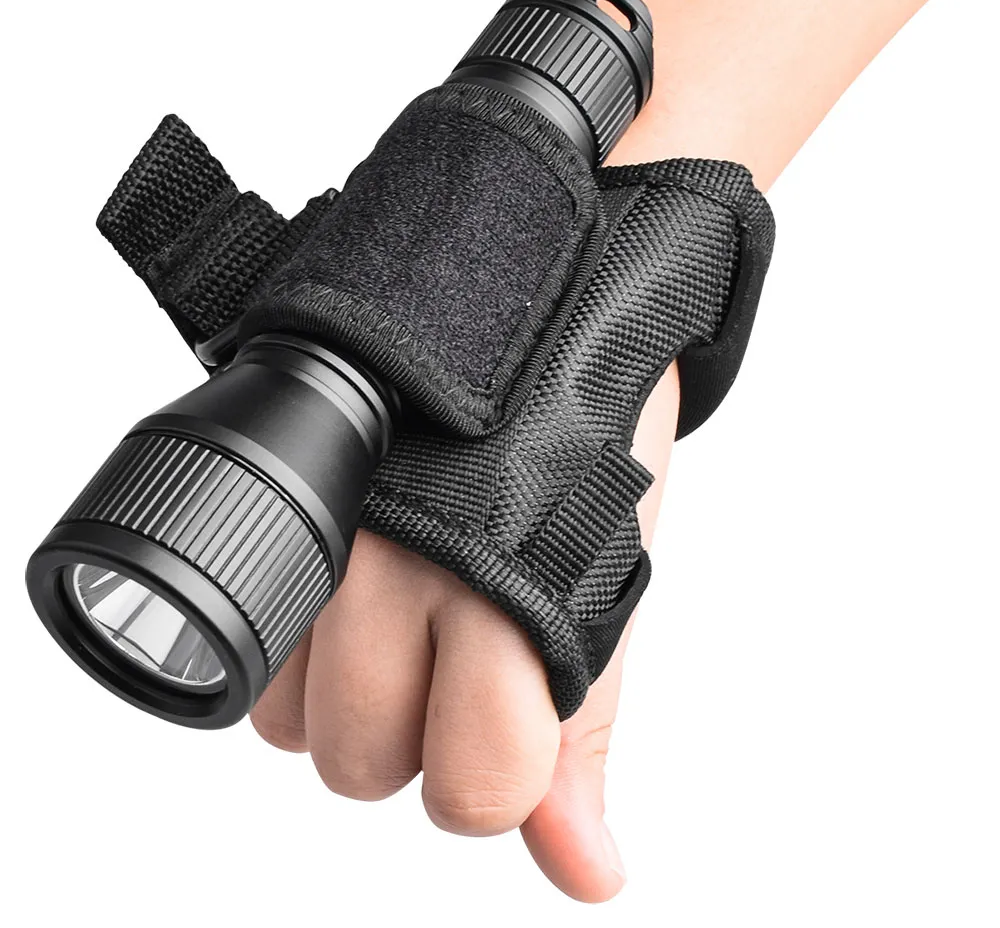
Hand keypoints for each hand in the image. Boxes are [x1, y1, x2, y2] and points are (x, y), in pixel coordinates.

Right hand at [249, 364, 679, 902]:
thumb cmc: (592, 439)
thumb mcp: (606, 589)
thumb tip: (589, 874)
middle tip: (456, 650)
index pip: (475, 789)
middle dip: (413, 734)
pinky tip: (351, 596)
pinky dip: (298, 657)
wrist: (544, 298)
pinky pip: (254, 657)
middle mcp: (397, 567)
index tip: (506, 719)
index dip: (492, 774)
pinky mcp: (285, 508)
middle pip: (358, 764)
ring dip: (346, 697)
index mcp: (507, 598)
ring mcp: (326, 535)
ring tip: (403, 613)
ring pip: (290, 723)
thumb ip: (581, 738)